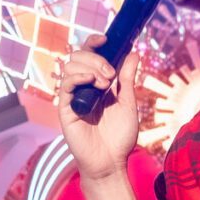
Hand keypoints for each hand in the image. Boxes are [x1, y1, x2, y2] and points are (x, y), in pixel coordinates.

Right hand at [54, 35, 141, 181]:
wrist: (111, 161)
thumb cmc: (119, 136)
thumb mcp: (128, 103)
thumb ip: (128, 79)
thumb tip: (133, 53)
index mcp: (97, 83)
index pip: (89, 55)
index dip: (94, 43)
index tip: (105, 38)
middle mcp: (83, 87)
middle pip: (78, 55)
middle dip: (96, 57)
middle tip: (111, 74)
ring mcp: (73, 96)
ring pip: (70, 65)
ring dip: (90, 67)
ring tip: (106, 84)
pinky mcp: (66, 108)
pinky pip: (66, 84)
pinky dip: (78, 76)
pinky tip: (92, 82)